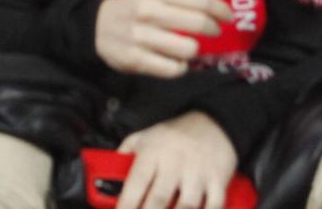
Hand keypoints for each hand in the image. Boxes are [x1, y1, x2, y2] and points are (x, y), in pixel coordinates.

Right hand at [95, 0, 232, 78]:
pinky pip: (172, 69)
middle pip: (198, 23)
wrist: (97, 26)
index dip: (220, 9)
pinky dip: (180, 67)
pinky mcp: (135, 60)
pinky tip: (177, 61)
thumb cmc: (135, 5)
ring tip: (190, 47)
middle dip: (213, 29)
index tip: (228, 16)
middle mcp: (148, 11)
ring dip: (195, 50)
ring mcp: (141, 37)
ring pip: (188, 49)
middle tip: (215, 31)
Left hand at [115, 111, 237, 208]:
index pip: (135, 183)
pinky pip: (214, 204)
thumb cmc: (174, 135)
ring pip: (186, 206)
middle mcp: (175, 162)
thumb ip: (124, 155)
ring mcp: (198, 172)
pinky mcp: (218, 179)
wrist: (214, 121)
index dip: (125, 207)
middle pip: (159, 200)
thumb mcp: (145, 136)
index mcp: (153, 153)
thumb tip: (103, 179)